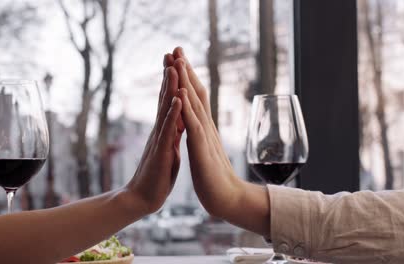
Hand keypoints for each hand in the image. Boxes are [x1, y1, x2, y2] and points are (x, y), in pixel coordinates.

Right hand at [125, 54, 182, 213]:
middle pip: (166, 98)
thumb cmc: (157, 176)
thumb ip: (172, 135)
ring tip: (174, 67)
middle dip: (170, 75)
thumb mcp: (169, 150)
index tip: (176, 61)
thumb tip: (179, 123)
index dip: (173, 82)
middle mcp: (160, 130)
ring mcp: (159, 140)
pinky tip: (179, 99)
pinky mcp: (161, 152)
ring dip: (171, 88)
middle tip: (172, 53)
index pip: (169, 101)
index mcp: (164, 131)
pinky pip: (168, 130)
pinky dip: (174, 114)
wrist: (142, 198)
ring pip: (166, 109)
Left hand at [173, 47, 269, 235]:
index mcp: (203, 128)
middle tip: (177, 47)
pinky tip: (181, 92)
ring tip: (178, 60)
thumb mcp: (204, 150)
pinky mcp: (201, 149)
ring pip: (194, 103)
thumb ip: (201, 135)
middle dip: (185, 69)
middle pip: (195, 92)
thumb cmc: (213, 177)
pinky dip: (186, 107)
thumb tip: (198, 125)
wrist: (226, 198)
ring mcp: (205, 136)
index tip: (177, 59)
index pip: (194, 97)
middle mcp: (205, 126)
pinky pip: (193, 124)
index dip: (185, 77)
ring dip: (185, 80)